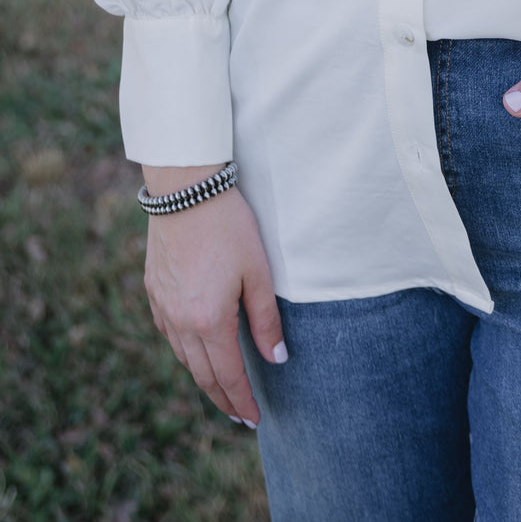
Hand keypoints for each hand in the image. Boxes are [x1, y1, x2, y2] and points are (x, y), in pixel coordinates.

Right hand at [142, 170, 285, 426]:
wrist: (186, 191)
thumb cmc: (229, 227)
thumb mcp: (258, 272)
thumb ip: (266, 320)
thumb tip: (278, 359)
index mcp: (209, 321)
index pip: (229, 375)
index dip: (242, 401)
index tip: (253, 420)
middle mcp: (180, 322)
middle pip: (202, 374)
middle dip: (222, 398)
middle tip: (238, 415)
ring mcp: (163, 306)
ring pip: (183, 356)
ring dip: (202, 376)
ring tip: (220, 387)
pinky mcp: (153, 289)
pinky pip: (169, 333)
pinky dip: (184, 350)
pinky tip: (194, 349)